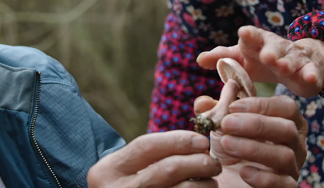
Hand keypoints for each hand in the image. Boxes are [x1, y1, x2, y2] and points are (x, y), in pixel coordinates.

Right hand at [87, 131, 221, 186]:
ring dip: (204, 184)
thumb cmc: (124, 186)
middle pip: (168, 169)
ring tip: (211, 181)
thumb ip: (149, 154)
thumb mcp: (122, 168)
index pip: (148, 146)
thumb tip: (197, 142)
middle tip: (213, 162)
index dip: (178, 140)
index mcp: (109, 170)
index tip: (201, 140)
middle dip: (198, 162)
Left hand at [194, 95, 307, 187]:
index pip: (286, 107)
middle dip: (256, 124)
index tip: (232, 106)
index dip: (261, 104)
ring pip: (285, 155)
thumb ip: (217, 108)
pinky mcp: (287, 187)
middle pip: (287, 129)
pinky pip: (284, 183)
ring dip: (254, 148)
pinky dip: (263, 177)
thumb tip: (212, 96)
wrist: (226, 178)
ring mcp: (293, 167)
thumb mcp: (221, 125)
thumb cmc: (230, 146)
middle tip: (227, 124)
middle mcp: (295, 143)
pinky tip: (243, 172)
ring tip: (227, 144)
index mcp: (286, 121)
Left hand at [196, 26, 323, 97]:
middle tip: (267, 56)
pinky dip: (311, 74)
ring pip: (292, 59)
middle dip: (270, 51)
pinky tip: (311, 79)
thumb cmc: (260, 59)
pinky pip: (310, 72)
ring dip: (288, 62)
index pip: (251, 37)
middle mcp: (276, 47)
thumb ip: (221, 57)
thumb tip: (199, 59)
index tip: (244, 33)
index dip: (249, 35)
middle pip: (273, 47)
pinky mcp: (309, 70)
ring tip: (284, 67)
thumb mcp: (241, 57)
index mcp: (257, 43)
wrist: (296, 62)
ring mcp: (294, 58)